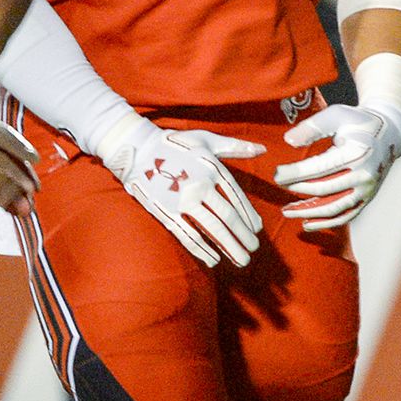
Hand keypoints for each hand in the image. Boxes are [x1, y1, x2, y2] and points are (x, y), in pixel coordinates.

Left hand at [0, 95, 39, 213]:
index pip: (5, 137)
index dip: (20, 147)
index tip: (33, 158)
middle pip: (9, 161)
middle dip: (23, 175)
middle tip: (34, 190)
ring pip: (3, 178)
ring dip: (16, 192)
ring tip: (28, 208)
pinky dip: (4, 201)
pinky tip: (17, 212)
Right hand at [93, 112, 265, 267]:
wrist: (137, 148)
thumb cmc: (175, 144)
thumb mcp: (208, 140)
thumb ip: (236, 147)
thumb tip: (263, 149)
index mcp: (213, 169)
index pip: (238, 198)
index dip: (249, 216)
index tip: (257, 230)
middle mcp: (201, 185)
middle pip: (228, 216)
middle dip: (243, 236)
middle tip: (254, 249)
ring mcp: (183, 200)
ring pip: (212, 229)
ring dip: (229, 247)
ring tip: (242, 260)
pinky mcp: (166, 211)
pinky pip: (187, 234)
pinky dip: (202, 250)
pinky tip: (214, 260)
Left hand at [275, 103, 400, 230]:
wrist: (389, 133)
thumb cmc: (358, 122)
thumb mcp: (337, 115)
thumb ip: (313, 127)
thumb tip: (288, 141)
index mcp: (357, 152)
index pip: (320, 167)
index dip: (296, 172)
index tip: (276, 174)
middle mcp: (365, 174)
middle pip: (325, 188)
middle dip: (298, 188)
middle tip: (277, 185)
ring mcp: (367, 190)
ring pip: (334, 207)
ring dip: (308, 212)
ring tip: (286, 211)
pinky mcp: (367, 199)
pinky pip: (346, 215)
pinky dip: (326, 222)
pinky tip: (306, 223)